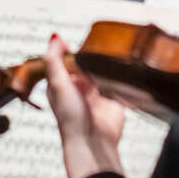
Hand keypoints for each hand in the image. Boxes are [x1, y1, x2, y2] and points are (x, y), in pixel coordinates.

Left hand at [43, 35, 127, 177]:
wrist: (93, 139)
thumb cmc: (71, 118)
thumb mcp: (58, 85)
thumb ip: (55, 62)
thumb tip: (54, 38)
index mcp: (62, 84)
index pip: (64, 61)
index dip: (68, 49)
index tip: (75, 38)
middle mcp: (80, 86)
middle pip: (85, 63)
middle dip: (91, 54)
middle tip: (98, 41)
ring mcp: (98, 91)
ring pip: (103, 70)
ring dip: (107, 63)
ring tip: (112, 51)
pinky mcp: (114, 96)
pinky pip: (118, 80)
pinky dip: (120, 73)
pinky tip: (123, 66)